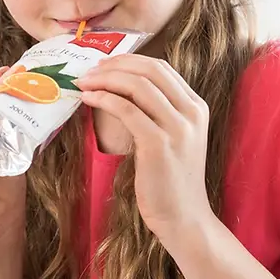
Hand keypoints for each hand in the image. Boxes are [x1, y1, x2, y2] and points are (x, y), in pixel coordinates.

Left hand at [76, 55, 216, 241]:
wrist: (184, 218)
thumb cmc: (170, 180)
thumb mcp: (173, 138)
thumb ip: (158, 112)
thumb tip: (120, 88)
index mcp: (196, 106)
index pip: (160, 67)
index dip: (128, 61)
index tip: (103, 65)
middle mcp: (192, 112)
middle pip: (149, 70)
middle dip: (114, 65)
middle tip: (89, 71)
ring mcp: (178, 128)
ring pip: (137, 85)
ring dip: (105, 79)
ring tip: (83, 84)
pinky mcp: (159, 144)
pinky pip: (127, 110)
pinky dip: (104, 99)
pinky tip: (88, 100)